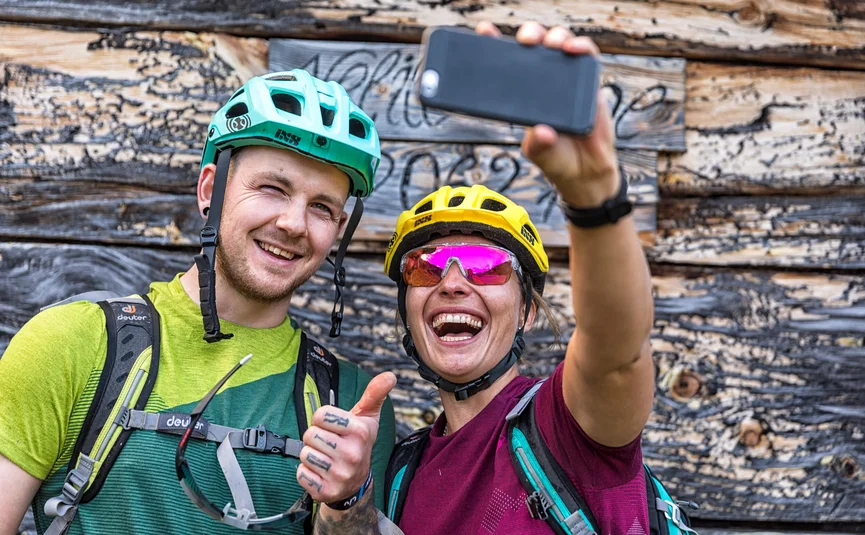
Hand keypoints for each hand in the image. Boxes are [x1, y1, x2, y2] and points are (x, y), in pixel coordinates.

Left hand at [296, 371, 396, 503]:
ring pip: (305, 454)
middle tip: (329, 444)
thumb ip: (374, 394)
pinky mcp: (327, 491)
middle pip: (310, 434)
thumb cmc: (359, 442)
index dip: (322, 419)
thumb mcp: (368, 417)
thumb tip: (390, 375)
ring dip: (311, 455)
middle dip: (316, 437)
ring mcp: (340, 474)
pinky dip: (307, 473)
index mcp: (360, 431)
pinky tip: (321, 473)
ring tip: (326, 457)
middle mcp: (352, 454)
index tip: (333, 426)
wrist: (357, 481)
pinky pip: (301, 474)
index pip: (320, 415)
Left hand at [476, 21, 619, 207]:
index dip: (496, 45)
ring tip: (550, 43)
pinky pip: (586, 57)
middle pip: (535, 46)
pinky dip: (581, 47)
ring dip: (554, 36)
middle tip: (525, 41)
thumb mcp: (538, 153)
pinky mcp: (588, 82)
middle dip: (529, 35)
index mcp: (524, 94)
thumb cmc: (557, 158)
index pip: (509, 64)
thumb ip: (537, 144)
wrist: (585, 172)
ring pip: (559, 44)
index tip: (485, 32)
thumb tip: (541, 131)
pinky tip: (573, 48)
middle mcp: (544, 81)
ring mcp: (567, 78)